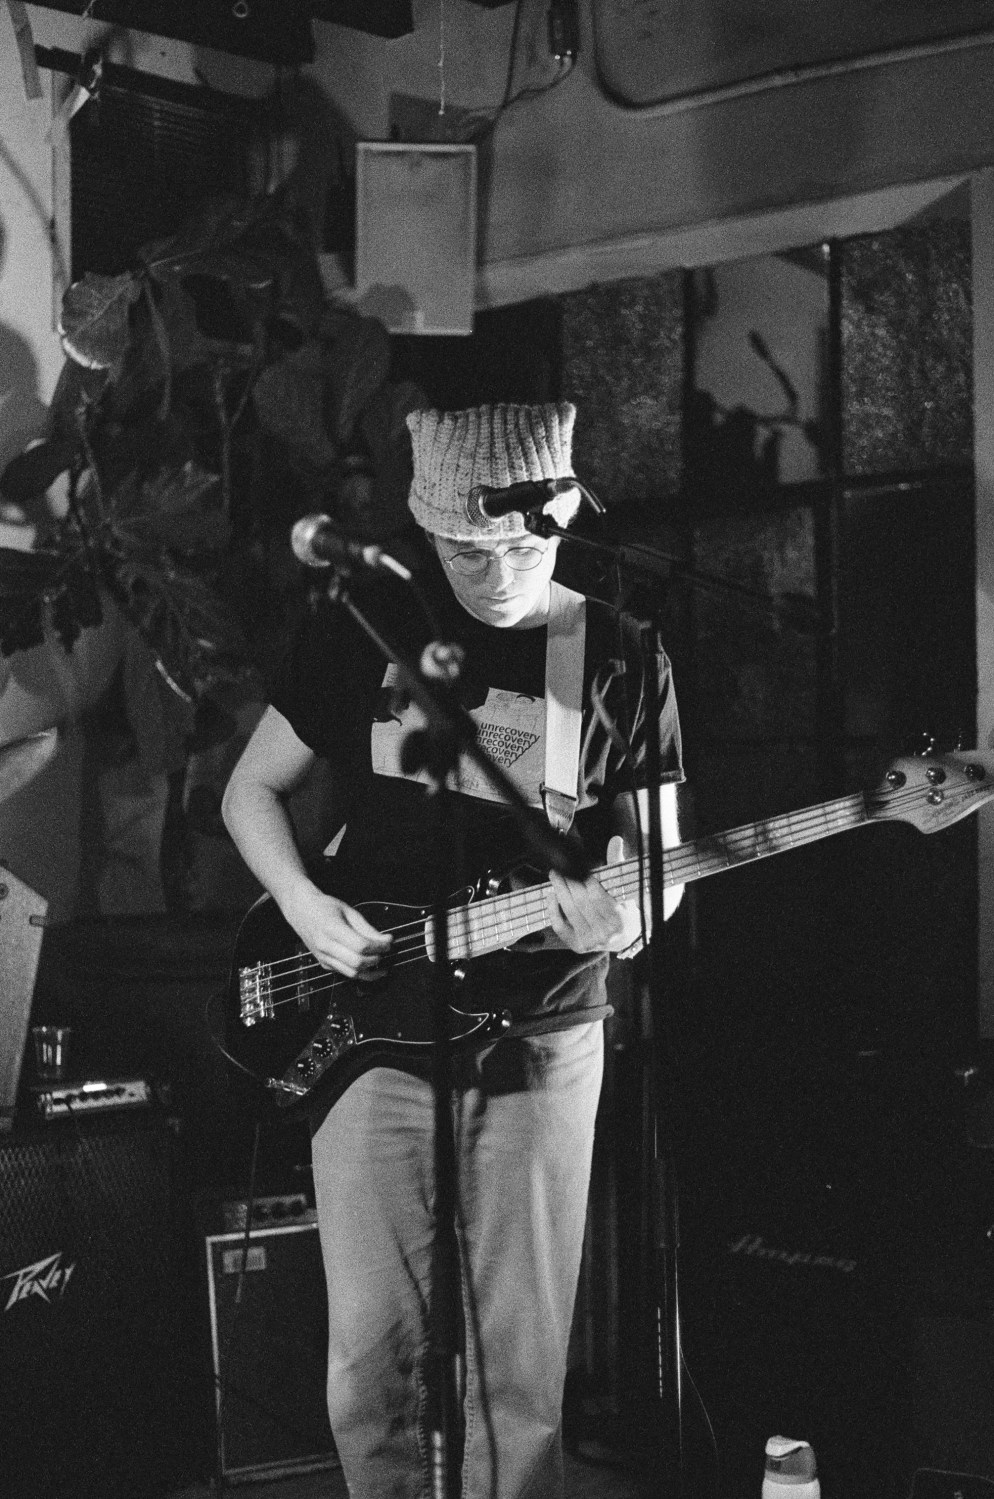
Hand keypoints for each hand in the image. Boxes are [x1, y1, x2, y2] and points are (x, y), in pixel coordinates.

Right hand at [281, 882, 391, 980]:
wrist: (301, 910)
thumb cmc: (324, 907)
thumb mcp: (349, 912)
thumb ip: (367, 929)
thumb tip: (385, 940)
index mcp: (332, 929)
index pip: (361, 946)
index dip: (379, 946)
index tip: (388, 942)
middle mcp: (325, 946)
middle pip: (357, 962)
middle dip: (376, 959)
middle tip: (384, 951)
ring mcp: (323, 957)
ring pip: (352, 973)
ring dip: (370, 971)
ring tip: (381, 963)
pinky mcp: (323, 963)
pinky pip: (344, 973)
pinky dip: (359, 972)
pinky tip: (368, 966)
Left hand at [545, 835, 641, 954]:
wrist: (625, 939)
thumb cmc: (624, 910)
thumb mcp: (624, 888)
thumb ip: (617, 864)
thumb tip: (615, 841)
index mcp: (619, 919)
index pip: (597, 896)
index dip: (584, 880)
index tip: (576, 867)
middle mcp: (605, 933)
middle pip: (581, 903)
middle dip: (568, 883)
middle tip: (558, 868)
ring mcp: (591, 941)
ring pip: (570, 912)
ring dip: (559, 891)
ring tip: (554, 876)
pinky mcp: (578, 946)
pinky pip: (560, 926)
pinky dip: (553, 910)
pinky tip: (552, 895)